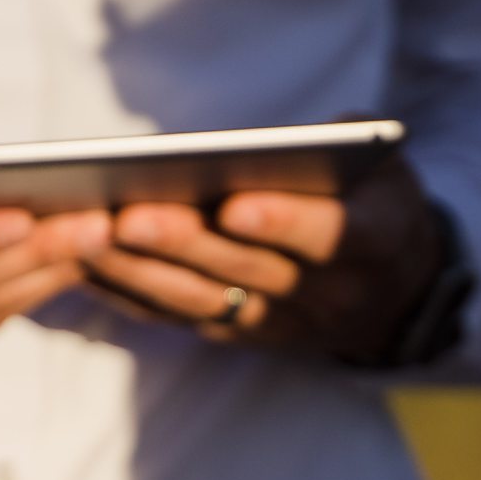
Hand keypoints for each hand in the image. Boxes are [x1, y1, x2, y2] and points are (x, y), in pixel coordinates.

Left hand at [86, 156, 450, 362]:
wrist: (395, 294)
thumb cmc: (376, 203)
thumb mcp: (382, 166)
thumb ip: (340, 145)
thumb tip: (264, 145)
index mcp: (372, 243)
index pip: (327, 236)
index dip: (281, 222)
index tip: (235, 205)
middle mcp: (326, 294)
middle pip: (246, 270)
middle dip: (182, 243)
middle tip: (125, 215)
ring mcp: (279, 322)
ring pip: (203, 300)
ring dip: (139, 271)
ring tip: (85, 235)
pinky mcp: (241, 334)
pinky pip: (179, 316)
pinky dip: (131, 292)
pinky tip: (85, 262)